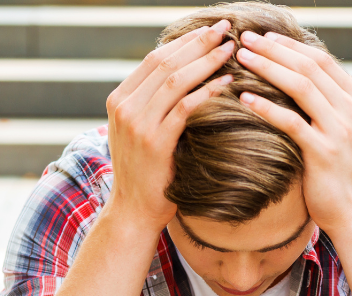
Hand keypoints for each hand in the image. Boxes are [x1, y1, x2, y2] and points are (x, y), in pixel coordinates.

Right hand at [104, 21, 235, 232]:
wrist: (133, 212)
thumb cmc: (146, 176)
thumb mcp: (141, 134)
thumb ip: (153, 107)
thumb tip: (184, 81)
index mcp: (120, 100)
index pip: (154, 58)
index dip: (185, 41)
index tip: (209, 31)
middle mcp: (125, 106)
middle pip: (165, 61)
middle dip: (198, 42)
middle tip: (226, 27)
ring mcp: (137, 123)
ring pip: (176, 79)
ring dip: (207, 60)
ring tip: (231, 49)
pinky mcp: (155, 141)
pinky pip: (185, 106)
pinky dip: (208, 90)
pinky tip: (228, 82)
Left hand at [235, 31, 351, 234]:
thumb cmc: (339, 173)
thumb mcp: (341, 132)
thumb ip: (327, 106)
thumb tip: (297, 80)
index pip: (321, 60)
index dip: (290, 46)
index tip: (264, 37)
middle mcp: (351, 109)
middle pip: (309, 66)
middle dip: (275, 49)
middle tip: (245, 38)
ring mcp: (339, 130)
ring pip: (301, 86)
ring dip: (268, 68)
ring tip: (241, 58)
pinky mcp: (324, 152)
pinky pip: (291, 122)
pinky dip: (266, 106)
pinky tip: (245, 97)